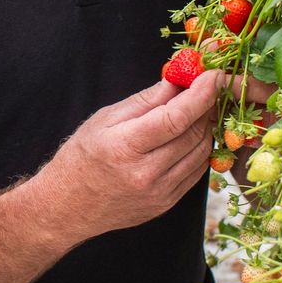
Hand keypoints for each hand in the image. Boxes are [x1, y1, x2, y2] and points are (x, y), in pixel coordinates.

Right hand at [50, 69, 229, 239]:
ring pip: (201, 152)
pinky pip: (197, 171)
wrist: (68, 207)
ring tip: (198, 110)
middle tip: (207, 87)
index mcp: (125, 147)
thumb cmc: (81, 157)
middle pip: (194, 133)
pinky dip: (200, 148)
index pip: (176, 117)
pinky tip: (190, 135)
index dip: (201, 94)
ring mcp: (159, 193)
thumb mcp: (105, 119)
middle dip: (206, 105)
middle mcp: (146, 174)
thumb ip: (145, 100)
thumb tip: (178, 80)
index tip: (213, 75)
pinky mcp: (167, 203)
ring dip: (206, 127)